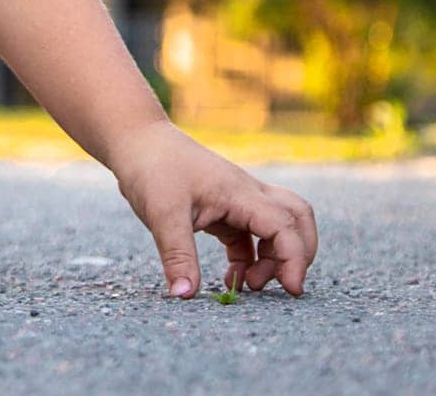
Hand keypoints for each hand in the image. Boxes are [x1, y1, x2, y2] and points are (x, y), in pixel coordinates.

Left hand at [106, 120, 318, 298]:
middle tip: (282, 285)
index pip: (284, 226)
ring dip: (272, 258)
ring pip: (276, 227)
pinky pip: (249, 235)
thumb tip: (184, 295)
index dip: (295, 259)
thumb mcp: (162, 214)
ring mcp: (236, 200)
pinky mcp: (222, 208)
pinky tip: (232, 277)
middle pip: (297, 219)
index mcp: (239, 193)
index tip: (290, 290)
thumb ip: (177, 256)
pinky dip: (249, 258)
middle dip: (299, 253)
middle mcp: (246, 193)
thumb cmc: (151, 168)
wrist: (135, 140)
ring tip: (250, 285)